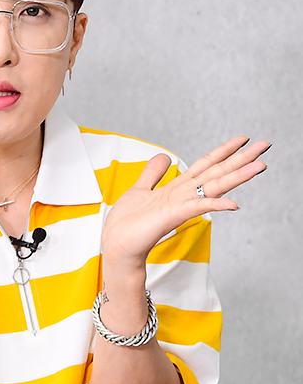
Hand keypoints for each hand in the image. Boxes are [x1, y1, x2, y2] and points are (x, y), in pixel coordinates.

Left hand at [101, 136, 269, 267]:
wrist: (118, 244)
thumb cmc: (128, 222)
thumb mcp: (140, 189)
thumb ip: (153, 173)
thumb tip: (164, 156)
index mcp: (178, 187)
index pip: (206, 165)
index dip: (224, 151)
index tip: (243, 139)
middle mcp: (184, 195)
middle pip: (218, 172)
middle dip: (241, 158)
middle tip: (266, 145)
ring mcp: (181, 205)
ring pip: (215, 186)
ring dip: (238, 176)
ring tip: (260, 165)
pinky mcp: (174, 215)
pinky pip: (198, 207)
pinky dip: (215, 205)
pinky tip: (234, 204)